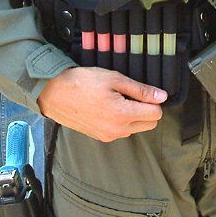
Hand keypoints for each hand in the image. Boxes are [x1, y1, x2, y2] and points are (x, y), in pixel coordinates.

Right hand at [37, 67, 166, 141]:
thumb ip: (140, 90)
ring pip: (136, 128)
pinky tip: (108, 107)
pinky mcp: (100, 137)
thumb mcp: (114, 79)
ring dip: (133, 115)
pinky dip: (121, 120)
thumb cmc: (83, 82)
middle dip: (146, 109)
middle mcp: (117, 130)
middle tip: (130, 94)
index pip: (156, 114)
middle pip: (149, 124)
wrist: (54, 94)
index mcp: (122, 115)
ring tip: (116, 99)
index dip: (153, 100)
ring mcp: (108, 136)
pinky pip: (121, 131)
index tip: (142, 91)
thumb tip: (162, 97)